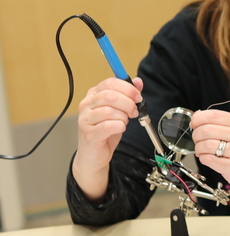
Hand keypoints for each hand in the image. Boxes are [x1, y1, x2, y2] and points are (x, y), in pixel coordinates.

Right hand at [72, 77, 142, 201]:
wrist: (94, 154)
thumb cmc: (106, 130)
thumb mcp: (120, 110)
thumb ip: (128, 95)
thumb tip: (138, 81)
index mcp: (93, 95)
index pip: (110, 83)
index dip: (127, 88)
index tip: (138, 96)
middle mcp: (86, 105)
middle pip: (110, 96)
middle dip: (128, 103)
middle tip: (134, 111)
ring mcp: (86, 120)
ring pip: (109, 111)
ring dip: (124, 117)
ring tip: (125, 121)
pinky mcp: (89, 134)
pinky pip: (108, 126)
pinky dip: (120, 126)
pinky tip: (120, 128)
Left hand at [191, 109, 229, 202]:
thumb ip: (225, 125)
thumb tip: (199, 117)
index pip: (214, 115)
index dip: (199, 118)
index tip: (194, 123)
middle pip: (207, 129)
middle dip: (196, 135)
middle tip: (197, 140)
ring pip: (206, 144)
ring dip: (198, 148)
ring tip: (202, 151)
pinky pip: (209, 159)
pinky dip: (203, 158)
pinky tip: (207, 158)